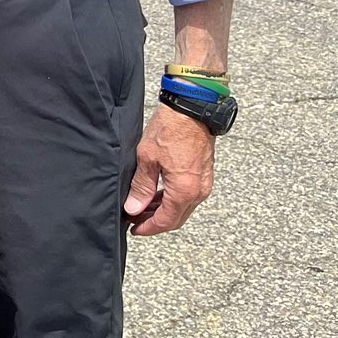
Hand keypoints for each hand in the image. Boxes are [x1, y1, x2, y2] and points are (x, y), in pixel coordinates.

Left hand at [123, 103, 213, 235]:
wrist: (192, 109)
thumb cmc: (170, 130)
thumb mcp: (147, 159)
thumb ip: (141, 187)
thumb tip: (134, 208)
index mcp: (184, 190)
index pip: (166, 221)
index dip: (148, 228)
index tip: (134, 229)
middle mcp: (198, 191)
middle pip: (177, 218)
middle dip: (155, 222)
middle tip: (135, 219)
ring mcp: (204, 183)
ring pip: (183, 208)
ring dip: (164, 210)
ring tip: (142, 206)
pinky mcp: (204, 174)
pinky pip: (188, 195)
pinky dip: (173, 199)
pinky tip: (157, 194)